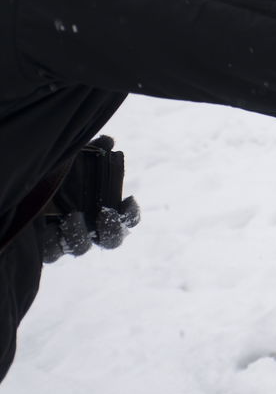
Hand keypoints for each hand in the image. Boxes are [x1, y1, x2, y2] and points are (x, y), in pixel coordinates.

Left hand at [41, 136, 140, 263]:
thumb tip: (108, 142)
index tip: (127, 199)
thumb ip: (93, 151)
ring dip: (80, 234)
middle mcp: (88, 228)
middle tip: (105, 214)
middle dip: (112, 229)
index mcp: (103, 210)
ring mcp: (68, 240)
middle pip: (111, 240)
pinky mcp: (47, 247)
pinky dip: (54, 241)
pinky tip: (49, 226)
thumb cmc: (56, 174)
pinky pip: (54, 252)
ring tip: (71, 216)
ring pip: (82, 247)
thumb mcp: (75, 159)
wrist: (25, 188)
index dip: (131, 213)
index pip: (127, 219)